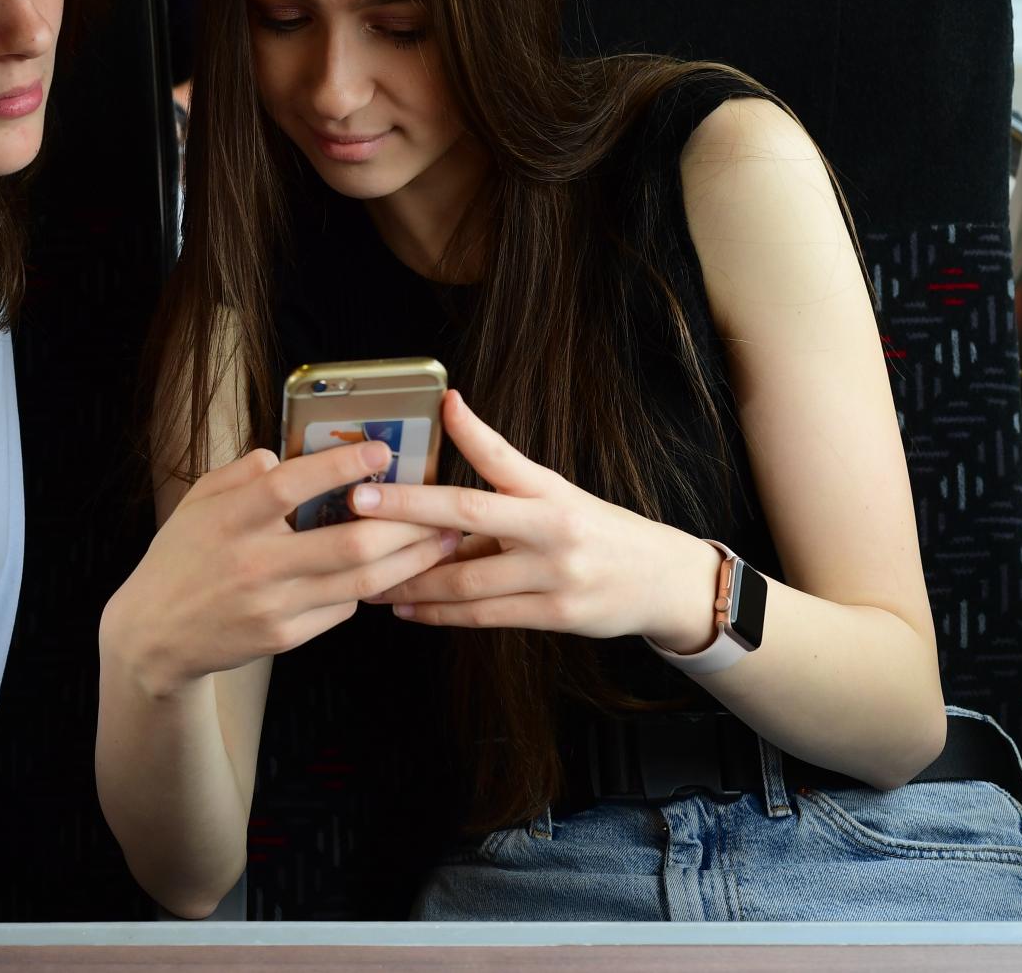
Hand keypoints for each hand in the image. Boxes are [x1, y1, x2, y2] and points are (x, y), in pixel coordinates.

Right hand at [101, 442, 458, 697]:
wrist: (153, 635)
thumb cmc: (181, 557)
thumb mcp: (198, 502)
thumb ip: (241, 472)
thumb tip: (283, 454)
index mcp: (231, 519)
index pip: (291, 486)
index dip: (340, 466)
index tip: (382, 450)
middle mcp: (255, 563)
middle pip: (348, 544)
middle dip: (406, 524)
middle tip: (441, 508)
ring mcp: (272, 605)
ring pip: (360, 582)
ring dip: (409, 560)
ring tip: (441, 541)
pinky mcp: (283, 637)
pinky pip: (341, 608)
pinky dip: (368, 588)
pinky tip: (391, 572)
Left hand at [354, 391, 722, 650]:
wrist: (662, 581)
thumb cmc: (598, 531)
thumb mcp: (557, 495)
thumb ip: (503, 484)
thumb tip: (443, 457)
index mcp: (550, 490)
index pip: (504, 454)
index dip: (469, 430)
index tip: (440, 405)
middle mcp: (553, 527)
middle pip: (469, 512)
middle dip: (407, 508)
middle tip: (359, 503)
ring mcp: (555, 574)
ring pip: (466, 576)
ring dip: (410, 577)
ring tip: (366, 574)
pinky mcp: (555, 615)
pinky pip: (483, 616)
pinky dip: (439, 612)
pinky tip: (405, 607)